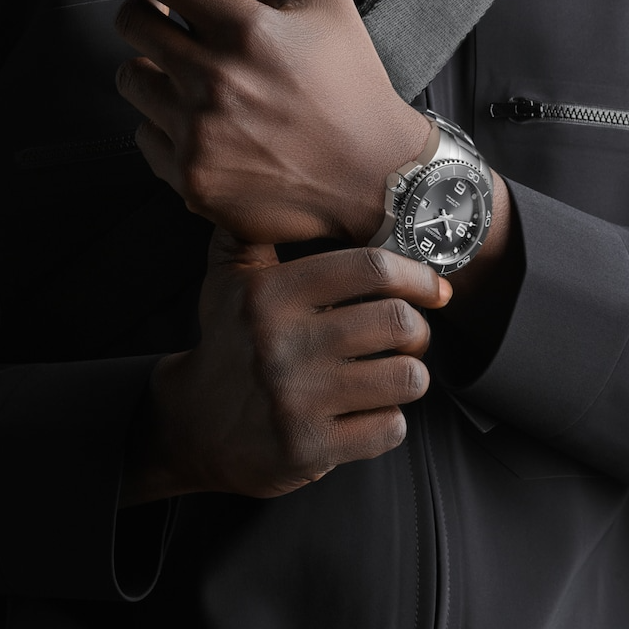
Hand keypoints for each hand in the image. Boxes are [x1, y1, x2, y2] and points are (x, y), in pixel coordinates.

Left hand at [110, 0, 428, 243]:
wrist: (374, 174)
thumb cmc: (349, 78)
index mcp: (247, 28)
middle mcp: (216, 81)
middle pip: (130, 22)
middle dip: (144, 9)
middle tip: (171, 17)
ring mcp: (200, 134)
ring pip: (130, 78)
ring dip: (153, 67)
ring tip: (197, 75)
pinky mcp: (191, 179)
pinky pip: (143, 135)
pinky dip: (166, 123)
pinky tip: (208, 122)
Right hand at [125, 229, 451, 502]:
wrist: (194, 425)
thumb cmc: (227, 342)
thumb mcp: (228, 278)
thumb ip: (255, 228)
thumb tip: (277, 180)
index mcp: (270, 294)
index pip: (369, 269)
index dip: (416, 275)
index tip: (435, 287)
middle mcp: (282, 343)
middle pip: (397, 322)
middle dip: (418, 330)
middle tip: (410, 335)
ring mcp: (295, 399)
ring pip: (403, 378)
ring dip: (410, 375)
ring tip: (394, 373)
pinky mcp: (307, 448)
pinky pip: (388, 429)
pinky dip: (391, 422)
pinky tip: (370, 414)